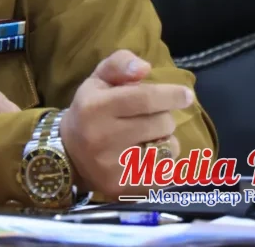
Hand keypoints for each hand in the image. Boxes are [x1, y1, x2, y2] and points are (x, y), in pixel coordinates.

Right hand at [59, 50, 190, 197]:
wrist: (68, 154)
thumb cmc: (89, 110)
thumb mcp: (98, 80)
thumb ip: (121, 64)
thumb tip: (145, 67)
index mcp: (96, 107)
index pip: (144, 99)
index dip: (170, 95)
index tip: (186, 95)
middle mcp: (103, 138)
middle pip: (161, 123)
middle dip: (163, 116)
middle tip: (151, 117)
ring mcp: (113, 167)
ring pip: (167, 148)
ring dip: (165, 140)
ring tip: (148, 138)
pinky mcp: (123, 189)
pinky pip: (165, 173)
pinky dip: (163, 163)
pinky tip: (147, 157)